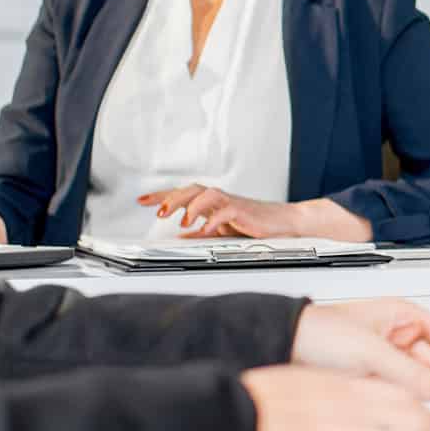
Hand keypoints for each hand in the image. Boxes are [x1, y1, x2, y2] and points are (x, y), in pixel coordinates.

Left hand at [138, 186, 368, 238]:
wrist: (288, 224)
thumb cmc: (258, 227)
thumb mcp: (224, 233)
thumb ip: (202, 234)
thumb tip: (179, 240)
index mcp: (213, 203)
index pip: (183, 194)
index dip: (161, 196)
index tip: (141, 200)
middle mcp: (221, 199)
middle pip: (191, 189)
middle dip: (172, 198)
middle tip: (157, 210)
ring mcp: (233, 203)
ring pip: (206, 194)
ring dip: (190, 206)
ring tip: (179, 220)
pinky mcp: (245, 211)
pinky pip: (225, 211)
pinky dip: (212, 220)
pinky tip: (203, 229)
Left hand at [291, 300, 429, 400]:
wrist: (279, 347)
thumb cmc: (317, 332)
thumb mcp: (371, 352)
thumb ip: (413, 374)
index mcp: (403, 316)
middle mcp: (398, 338)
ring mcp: (386, 362)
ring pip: (421, 384)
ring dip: (429, 398)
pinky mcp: (373, 383)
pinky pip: (402, 396)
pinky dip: (410, 407)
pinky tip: (414, 418)